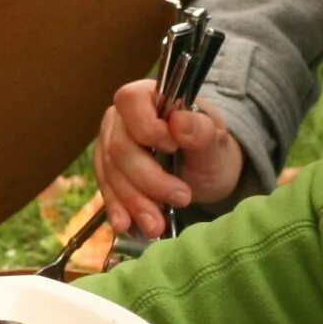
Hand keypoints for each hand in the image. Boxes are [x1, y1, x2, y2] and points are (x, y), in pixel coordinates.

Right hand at [94, 77, 242, 236]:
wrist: (205, 176)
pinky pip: (107, 192)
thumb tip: (179, 122)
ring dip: (135, 203)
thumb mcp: (215, 141)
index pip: (130, 101)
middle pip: (120, 148)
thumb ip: (201, 130)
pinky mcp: (109, 175)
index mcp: (148, 97)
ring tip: (158, 225)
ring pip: (112, 175)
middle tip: (183, 198)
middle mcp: (121, 120)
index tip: (173, 148)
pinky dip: (119, 210)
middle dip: (149, 179)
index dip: (146, 127)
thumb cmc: (209, 150)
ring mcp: (110, 147)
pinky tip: (127, 225)